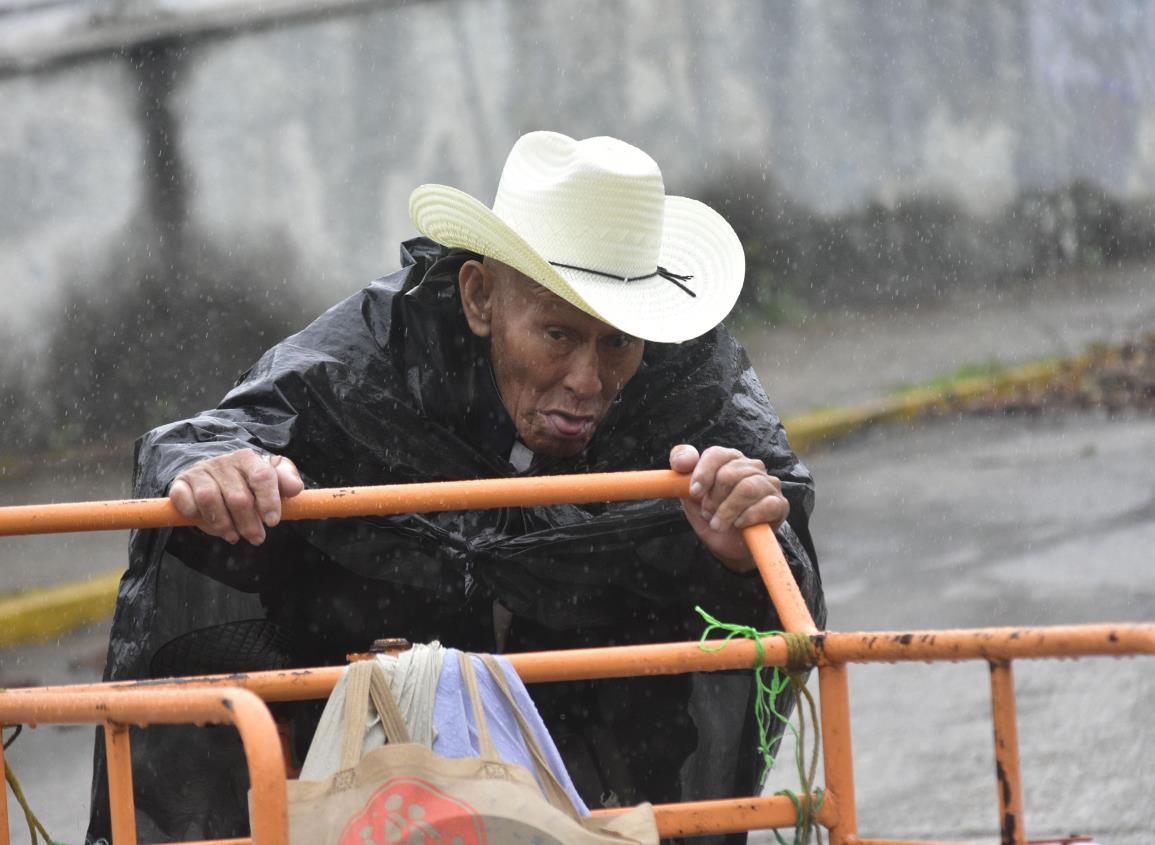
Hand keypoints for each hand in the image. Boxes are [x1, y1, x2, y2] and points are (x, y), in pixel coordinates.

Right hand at [169, 449, 303, 544]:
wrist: (214, 474)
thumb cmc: (249, 479)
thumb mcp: (272, 475)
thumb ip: (287, 479)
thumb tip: (295, 488)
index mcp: (248, 459)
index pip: (261, 477)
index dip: (269, 501)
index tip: (273, 522)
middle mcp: (223, 462)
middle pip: (238, 496)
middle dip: (249, 523)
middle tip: (256, 538)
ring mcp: (200, 472)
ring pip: (210, 500)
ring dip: (223, 524)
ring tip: (233, 535)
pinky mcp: (180, 483)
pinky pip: (185, 502)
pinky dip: (195, 516)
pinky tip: (208, 523)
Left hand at [669, 444, 788, 572]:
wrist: (728, 544)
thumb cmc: (712, 514)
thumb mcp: (690, 496)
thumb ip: (680, 474)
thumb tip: (682, 462)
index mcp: (729, 459)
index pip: (717, 454)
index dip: (703, 473)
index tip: (694, 494)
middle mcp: (752, 467)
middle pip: (729, 474)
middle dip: (714, 499)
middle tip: (708, 514)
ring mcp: (769, 484)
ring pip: (747, 488)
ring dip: (728, 511)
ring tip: (719, 524)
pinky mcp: (780, 504)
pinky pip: (766, 505)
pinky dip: (748, 517)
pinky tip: (739, 524)